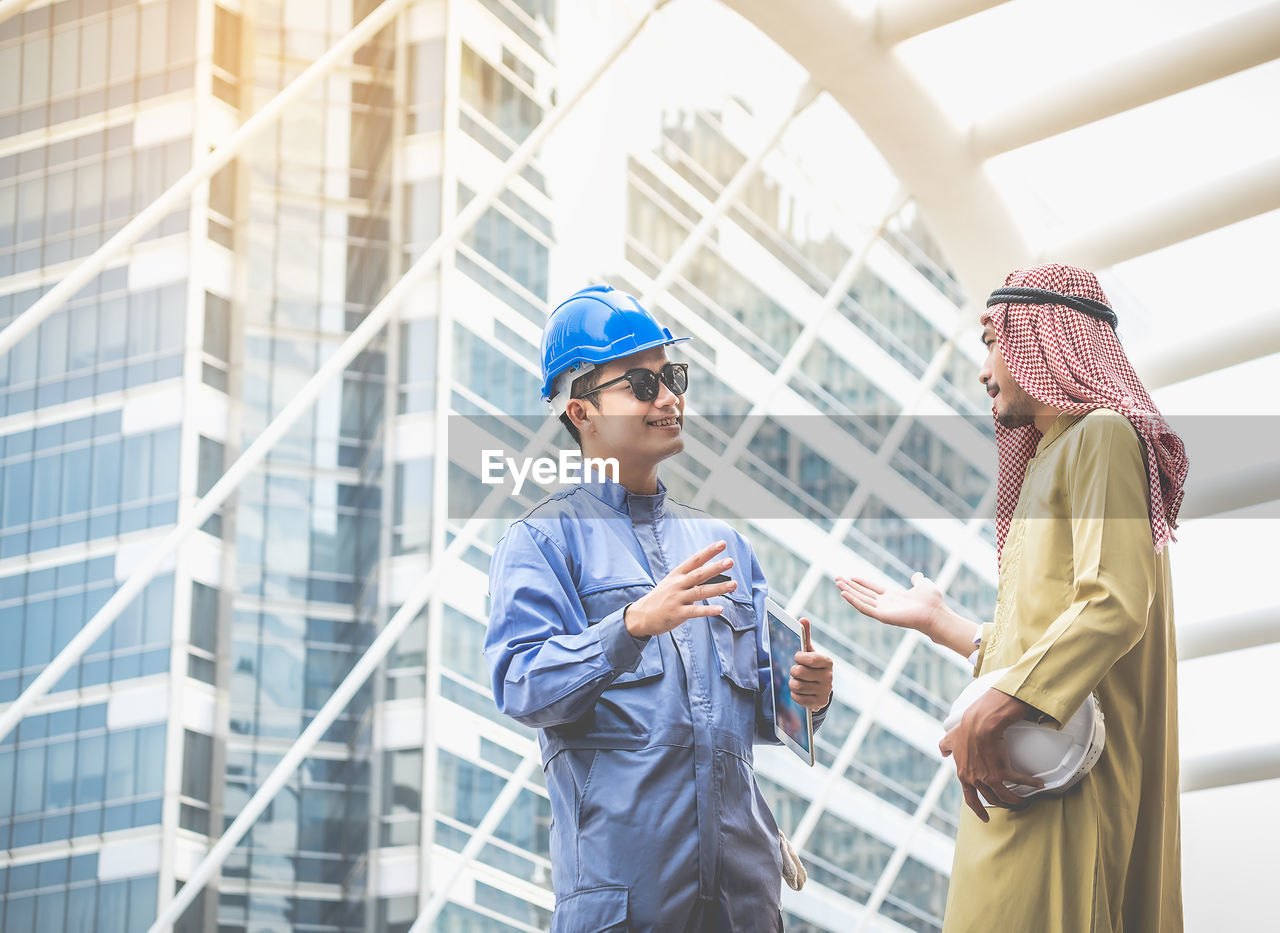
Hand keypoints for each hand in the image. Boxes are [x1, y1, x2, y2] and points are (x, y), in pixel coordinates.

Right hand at [625, 540, 738, 637]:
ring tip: (734, 584)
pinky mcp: (678, 613)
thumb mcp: (672, 583)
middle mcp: (678, 584)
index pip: (695, 560)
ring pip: (701, 591)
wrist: (641, 616)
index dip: (709, 551)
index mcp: (677, 575)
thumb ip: (689, 578)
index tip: (722, 544)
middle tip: (730, 561)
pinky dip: (708, 610)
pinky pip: (695, 611)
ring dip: (718, 588)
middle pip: (699, 574)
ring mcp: (677, 599)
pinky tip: (720, 609)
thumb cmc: (661, 598)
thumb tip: (710, 572)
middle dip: (716, 567)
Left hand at [789, 621, 832, 710]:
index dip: (799, 658)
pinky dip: (794, 694)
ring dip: (792, 683)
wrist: (820, 689)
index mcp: (827, 661)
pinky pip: (798, 698)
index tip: (796, 657)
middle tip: (794, 671)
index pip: (810, 659)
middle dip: (793, 671)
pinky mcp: (819, 702)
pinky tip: (799, 691)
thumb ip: (805, 636)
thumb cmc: (812, 667)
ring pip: (797, 686)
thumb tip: (803, 619)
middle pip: (799, 672)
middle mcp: (828, 677)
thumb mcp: (810, 652)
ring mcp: (824, 691)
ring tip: (796, 680)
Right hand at [835, 572, 944, 633]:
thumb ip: (918, 580)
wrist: (936, 614)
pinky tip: (844, 594)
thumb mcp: (924, 585)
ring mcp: (883, 611)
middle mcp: (886, 604)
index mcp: (894, 597)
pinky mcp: (882, 616)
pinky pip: (865, 609)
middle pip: (864, 594)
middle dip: (850, 586)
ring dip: (849, 592)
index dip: (862, 583)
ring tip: (837, 583)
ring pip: (861, 600)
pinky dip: (854, 601)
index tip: (851, 577)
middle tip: (837, 578)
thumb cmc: (932, 602)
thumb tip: (917, 575)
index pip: (873, 589)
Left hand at [939, 687, 1044, 821]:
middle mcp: (977, 780)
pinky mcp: (1003, 771)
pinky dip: (1031, 784)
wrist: (979, 726)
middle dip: (1002, 804)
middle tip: (1010, 805)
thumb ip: (945, 747)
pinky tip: (1038, 785)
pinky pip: (1020, 781)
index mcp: (964, 776)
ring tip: (1024, 802)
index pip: (970, 799)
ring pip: (1006, 797)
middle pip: (992, 799)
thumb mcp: (950, 740)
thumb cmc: (965, 731)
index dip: (978, 810)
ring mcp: (990, 778)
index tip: (984, 818)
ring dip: (1016, 802)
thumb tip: (943, 751)